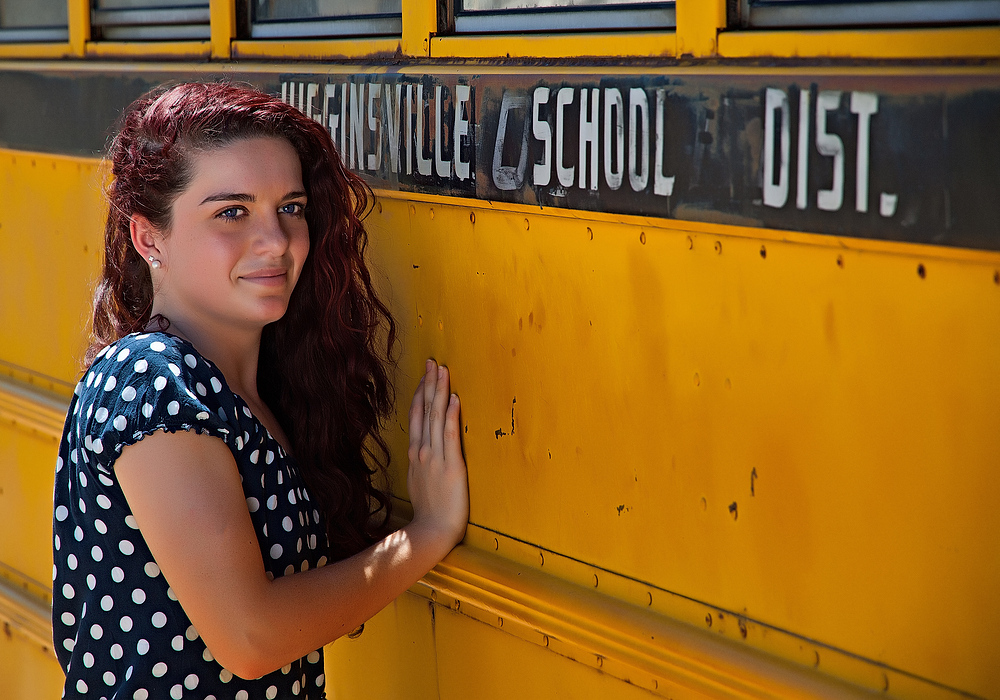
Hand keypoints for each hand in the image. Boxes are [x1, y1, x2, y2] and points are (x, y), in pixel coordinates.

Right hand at [406, 359, 468, 554]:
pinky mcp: (451, 465)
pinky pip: (449, 435)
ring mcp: (434, 457)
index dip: (420, 393)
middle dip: (429, 383)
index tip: (424, 375)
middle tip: (433, 362)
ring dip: (439, 391)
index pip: (416, 416)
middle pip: (424, 410)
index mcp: (415, 454)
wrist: (431, 531)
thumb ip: (421, 463)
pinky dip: (450, 415)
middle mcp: (422, 451)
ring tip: (442, 370)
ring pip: (435, 416)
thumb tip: (424, 450)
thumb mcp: (419, 481)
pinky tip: (454, 398)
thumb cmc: (428, 511)